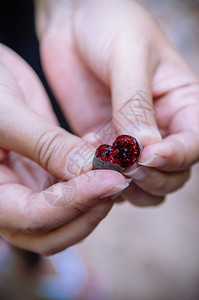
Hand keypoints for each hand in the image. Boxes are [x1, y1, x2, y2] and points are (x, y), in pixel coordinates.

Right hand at [0, 44, 126, 254]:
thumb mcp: (7, 113)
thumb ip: (46, 146)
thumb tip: (89, 172)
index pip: (31, 217)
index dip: (74, 203)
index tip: (111, 180)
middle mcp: (8, 199)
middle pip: (52, 232)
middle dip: (88, 212)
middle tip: (118, 182)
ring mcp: (29, 187)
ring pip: (68, 216)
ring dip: (95, 200)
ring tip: (114, 168)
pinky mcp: (45, 173)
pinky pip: (73, 190)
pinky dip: (92, 181)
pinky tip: (102, 157)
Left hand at [35, 0, 198, 205]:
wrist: (74, 21)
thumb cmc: (111, 25)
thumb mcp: (129, 55)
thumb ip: (135, 103)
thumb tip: (144, 148)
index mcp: (182, 103)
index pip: (195, 144)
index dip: (177, 156)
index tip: (148, 155)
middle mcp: (162, 126)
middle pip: (172, 174)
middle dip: (152, 176)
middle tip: (125, 164)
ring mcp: (132, 139)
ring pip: (144, 182)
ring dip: (129, 184)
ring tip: (105, 164)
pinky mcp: (104, 142)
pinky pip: (110, 174)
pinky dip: (101, 176)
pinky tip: (86, 155)